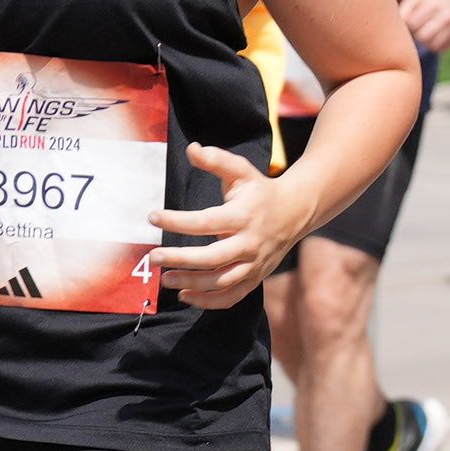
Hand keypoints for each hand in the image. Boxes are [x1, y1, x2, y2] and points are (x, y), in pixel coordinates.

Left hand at [150, 139, 317, 309]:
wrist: (296, 212)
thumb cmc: (260, 190)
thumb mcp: (242, 171)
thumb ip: (216, 160)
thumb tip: (191, 149)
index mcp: (243, 215)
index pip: (205, 221)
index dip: (177, 221)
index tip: (152, 217)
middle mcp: (249, 243)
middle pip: (212, 258)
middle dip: (180, 259)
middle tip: (153, 257)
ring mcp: (254, 264)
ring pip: (220, 281)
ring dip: (191, 283)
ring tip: (164, 279)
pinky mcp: (255, 277)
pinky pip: (232, 296)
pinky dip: (208, 302)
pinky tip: (185, 295)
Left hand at [399, 0, 449, 55]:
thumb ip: (404, 10)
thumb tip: (398, 27)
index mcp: (433, 5)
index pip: (413, 24)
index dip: (408, 24)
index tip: (410, 19)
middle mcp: (446, 16)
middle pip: (423, 37)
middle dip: (416, 34)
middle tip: (417, 27)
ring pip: (431, 45)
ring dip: (424, 41)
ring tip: (425, 31)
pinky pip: (440, 48)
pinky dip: (433, 44)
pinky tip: (434, 35)